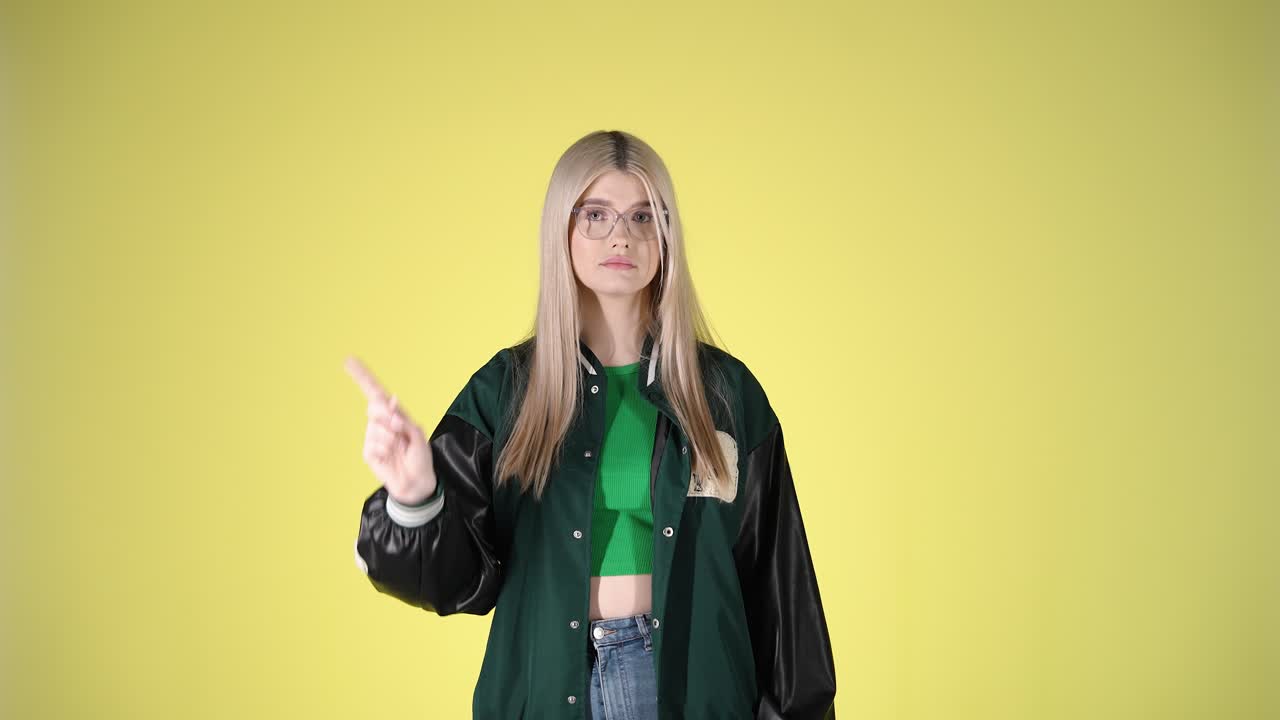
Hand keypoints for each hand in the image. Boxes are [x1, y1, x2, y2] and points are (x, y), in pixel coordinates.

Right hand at [344, 355, 437, 504]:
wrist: (416, 482)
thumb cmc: (420, 457)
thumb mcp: (418, 435)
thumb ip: (404, 418)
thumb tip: (391, 401)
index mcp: (393, 414)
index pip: (375, 392)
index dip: (363, 376)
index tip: (349, 361)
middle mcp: (381, 422)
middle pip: (374, 407)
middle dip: (387, 416)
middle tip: (399, 429)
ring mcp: (373, 437)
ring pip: (375, 428)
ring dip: (391, 438)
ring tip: (399, 448)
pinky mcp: (368, 452)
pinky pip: (373, 445)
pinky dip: (384, 451)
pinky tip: (390, 457)